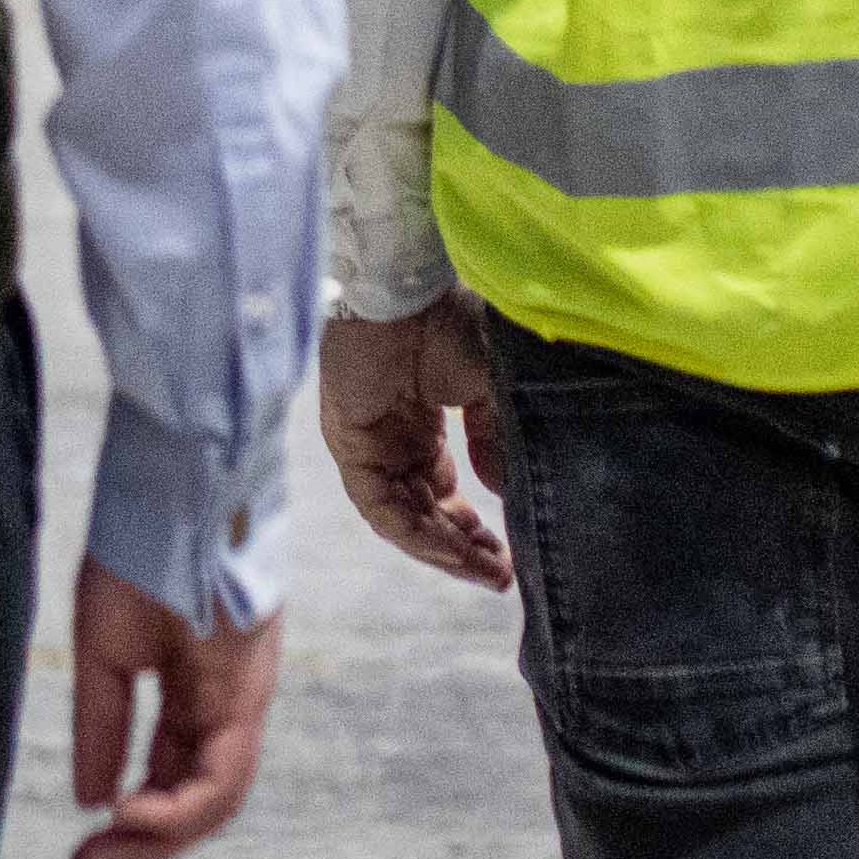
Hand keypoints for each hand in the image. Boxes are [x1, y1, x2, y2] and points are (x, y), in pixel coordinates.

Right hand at [69, 557, 282, 858]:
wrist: (170, 493)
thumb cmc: (137, 557)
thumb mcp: (104, 653)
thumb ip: (102, 725)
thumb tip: (89, 798)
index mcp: (193, 696)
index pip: (170, 777)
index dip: (130, 822)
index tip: (81, 851)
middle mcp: (225, 708)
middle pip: (197, 800)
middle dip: (144, 845)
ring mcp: (243, 701)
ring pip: (216, 800)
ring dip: (160, 839)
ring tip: (105, 852)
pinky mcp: (249, 693)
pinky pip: (223, 775)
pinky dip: (178, 807)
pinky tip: (127, 812)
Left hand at [318, 299, 513, 590]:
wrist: (412, 282)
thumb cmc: (452, 316)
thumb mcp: (491, 386)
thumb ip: (496, 439)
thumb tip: (501, 491)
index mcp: (422, 424)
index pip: (443, 493)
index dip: (473, 530)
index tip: (509, 558)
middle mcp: (393, 440)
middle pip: (423, 512)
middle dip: (461, 549)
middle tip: (499, 576)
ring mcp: (368, 443)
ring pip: (403, 517)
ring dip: (443, 549)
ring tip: (484, 572)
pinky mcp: (349, 442)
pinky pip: (379, 505)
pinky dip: (415, 532)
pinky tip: (450, 552)